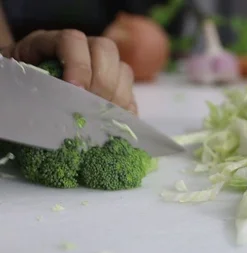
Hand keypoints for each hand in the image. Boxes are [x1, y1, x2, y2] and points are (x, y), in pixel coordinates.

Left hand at [0, 29, 136, 113]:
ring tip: (104, 119)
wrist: (30, 95)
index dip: (78, 64)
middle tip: (92, 108)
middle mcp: (83, 49)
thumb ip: (39, 85)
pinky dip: (127, 110)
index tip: (76, 91)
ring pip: (123, 71)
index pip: (72, 40)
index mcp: (52, 43)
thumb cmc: (22, 89)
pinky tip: (117, 124)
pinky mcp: (116, 88)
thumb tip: (64, 100)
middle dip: (102, 82)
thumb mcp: (22, 83)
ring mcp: (103, 66)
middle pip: (106, 50)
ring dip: (117, 97)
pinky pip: (131, 95)